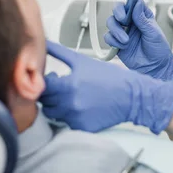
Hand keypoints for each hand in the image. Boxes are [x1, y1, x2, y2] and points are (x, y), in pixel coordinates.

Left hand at [40, 40, 172, 133]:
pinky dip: (70, 115)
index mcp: (68, 86)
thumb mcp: (83, 61)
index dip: (43, 81)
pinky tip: (82, 106)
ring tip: (71, 96)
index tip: (52, 78)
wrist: (131, 96)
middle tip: (62, 86)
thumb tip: (44, 44)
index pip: (41, 87)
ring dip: (57, 105)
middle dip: (50, 93)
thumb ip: (60, 52)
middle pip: (45, 101)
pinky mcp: (81, 127)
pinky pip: (66, 122)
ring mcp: (75, 118)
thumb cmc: (110, 78)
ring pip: (53, 113)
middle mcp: (70, 104)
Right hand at [104, 0, 172, 83]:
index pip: (134, 2)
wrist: (154, 68)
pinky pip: (108, 37)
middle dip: (118, 12)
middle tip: (123, 19)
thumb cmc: (158, 50)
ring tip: (126, 40)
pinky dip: (114, 41)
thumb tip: (137, 3)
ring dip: (116, 30)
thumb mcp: (154, 33)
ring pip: (111, 23)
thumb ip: (143, 19)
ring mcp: (123, 32)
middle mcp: (131, 23)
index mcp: (142, 17)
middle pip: (118, 10)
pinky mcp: (117, 43)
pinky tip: (122, 46)